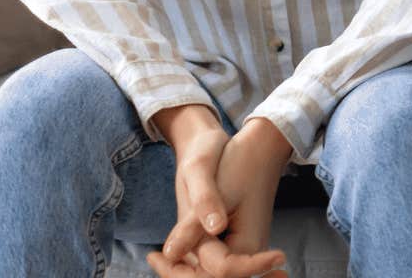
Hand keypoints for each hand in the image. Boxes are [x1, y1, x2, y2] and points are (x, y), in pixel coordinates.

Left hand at [149, 116, 288, 277]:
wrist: (259, 146)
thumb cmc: (237, 162)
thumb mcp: (210, 188)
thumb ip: (192, 223)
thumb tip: (171, 253)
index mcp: (248, 242)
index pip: (215, 273)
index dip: (180, 270)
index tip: (154, 255)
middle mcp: (251, 250)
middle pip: (213, 277)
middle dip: (182, 273)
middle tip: (153, 257)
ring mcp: (246, 246)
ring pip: (212, 271)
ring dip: (185, 269)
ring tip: (155, 256)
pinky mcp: (239, 239)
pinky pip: (216, 260)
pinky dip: (194, 260)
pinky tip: (173, 252)